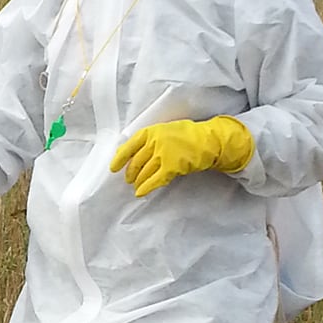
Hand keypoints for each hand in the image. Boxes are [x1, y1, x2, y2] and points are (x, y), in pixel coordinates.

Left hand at [109, 116, 253, 197]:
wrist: (208, 140)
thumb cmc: (189, 134)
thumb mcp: (166, 130)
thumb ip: (152, 139)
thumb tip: (135, 151)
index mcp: (151, 131)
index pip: (129, 146)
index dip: (119, 159)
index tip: (114, 168)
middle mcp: (154, 142)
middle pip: (136, 162)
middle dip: (131, 172)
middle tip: (129, 179)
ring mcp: (162, 154)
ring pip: (144, 172)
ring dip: (139, 181)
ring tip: (136, 186)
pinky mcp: (171, 166)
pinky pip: (155, 180)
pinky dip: (146, 187)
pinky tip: (141, 192)